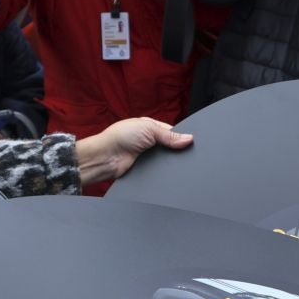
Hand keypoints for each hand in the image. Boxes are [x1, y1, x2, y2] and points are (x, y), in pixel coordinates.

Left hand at [75, 117, 193, 186]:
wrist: (106, 157)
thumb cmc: (120, 137)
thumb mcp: (149, 129)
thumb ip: (169, 135)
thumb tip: (188, 138)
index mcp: (150, 127)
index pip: (172, 131)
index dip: (181, 136)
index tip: (192, 141)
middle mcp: (149, 141)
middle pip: (170, 146)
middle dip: (177, 149)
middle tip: (187, 153)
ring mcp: (147, 155)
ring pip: (165, 159)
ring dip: (170, 161)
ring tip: (179, 163)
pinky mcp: (145, 168)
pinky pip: (159, 170)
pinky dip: (163, 171)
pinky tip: (169, 171)